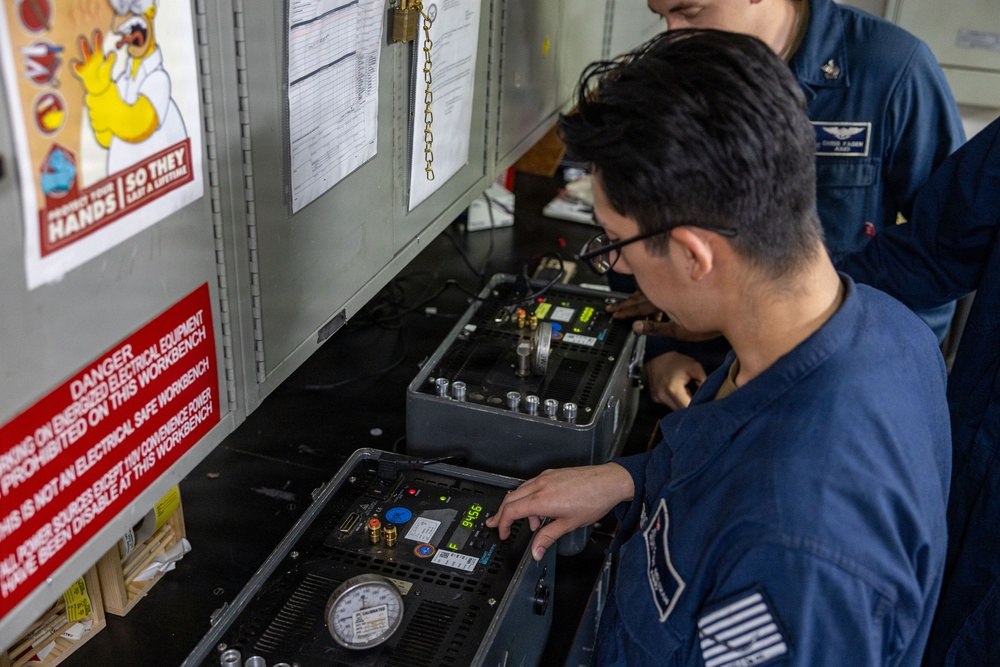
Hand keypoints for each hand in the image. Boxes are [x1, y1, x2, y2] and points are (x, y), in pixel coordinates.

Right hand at [71, 31, 115, 96]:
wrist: (99, 87)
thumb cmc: (103, 76)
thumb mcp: (107, 68)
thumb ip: (109, 61)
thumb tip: (112, 53)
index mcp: (97, 58)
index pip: (97, 48)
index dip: (97, 41)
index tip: (97, 33)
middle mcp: (91, 60)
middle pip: (87, 52)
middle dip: (85, 46)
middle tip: (82, 39)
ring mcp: (86, 66)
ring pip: (83, 58)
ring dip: (82, 52)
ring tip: (80, 47)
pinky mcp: (82, 72)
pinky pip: (78, 68)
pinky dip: (76, 66)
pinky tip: (75, 63)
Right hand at [485, 463, 633, 560]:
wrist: (609, 482)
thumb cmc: (593, 500)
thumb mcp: (568, 525)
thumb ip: (548, 538)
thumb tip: (536, 551)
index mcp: (541, 499)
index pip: (511, 511)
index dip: (502, 524)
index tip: (502, 533)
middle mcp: (540, 485)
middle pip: (510, 498)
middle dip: (501, 513)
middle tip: (496, 524)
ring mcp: (545, 478)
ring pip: (520, 490)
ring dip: (517, 506)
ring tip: (531, 523)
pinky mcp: (552, 474)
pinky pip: (531, 485)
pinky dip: (528, 497)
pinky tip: (540, 508)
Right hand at [607, 290, 721, 340]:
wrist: (734, 305)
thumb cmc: (712, 321)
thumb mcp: (681, 330)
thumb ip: (657, 328)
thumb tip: (636, 327)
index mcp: (663, 302)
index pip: (638, 307)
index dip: (625, 311)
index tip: (613, 313)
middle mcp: (666, 290)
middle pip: (639, 296)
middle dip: (626, 303)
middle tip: (613, 307)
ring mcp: (673, 284)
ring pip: (648, 286)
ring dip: (636, 293)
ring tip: (626, 298)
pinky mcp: (682, 281)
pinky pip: (660, 280)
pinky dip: (651, 285)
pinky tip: (650, 286)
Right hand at [646, 351, 705, 409]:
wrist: (657, 354)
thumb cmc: (677, 361)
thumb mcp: (695, 367)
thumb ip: (704, 382)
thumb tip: (710, 395)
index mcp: (673, 390)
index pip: (688, 408)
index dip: (697, 408)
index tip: (704, 405)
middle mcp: (663, 396)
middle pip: (680, 411)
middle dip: (690, 407)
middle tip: (698, 400)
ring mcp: (657, 398)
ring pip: (674, 409)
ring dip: (682, 404)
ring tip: (688, 394)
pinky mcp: (654, 398)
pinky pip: (668, 404)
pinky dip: (675, 401)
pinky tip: (678, 393)